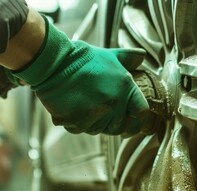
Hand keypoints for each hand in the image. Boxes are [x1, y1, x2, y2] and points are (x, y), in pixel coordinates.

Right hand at [8, 17, 148, 134]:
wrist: (54, 63)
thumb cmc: (83, 59)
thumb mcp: (110, 55)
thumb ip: (128, 59)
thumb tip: (141, 56)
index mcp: (126, 87)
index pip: (141, 113)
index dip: (137, 120)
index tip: (131, 123)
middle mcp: (114, 102)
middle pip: (120, 126)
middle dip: (112, 123)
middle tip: (100, 112)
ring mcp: (97, 113)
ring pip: (100, 130)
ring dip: (94, 123)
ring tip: (84, 106)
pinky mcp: (78, 121)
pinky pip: (82, 130)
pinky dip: (77, 123)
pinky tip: (73, 108)